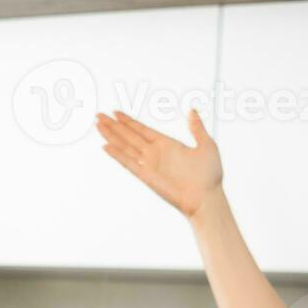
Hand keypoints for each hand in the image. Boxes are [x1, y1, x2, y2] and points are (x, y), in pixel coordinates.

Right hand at [96, 108, 222, 219]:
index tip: (116, 112)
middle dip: (114, 125)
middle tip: (99, 115)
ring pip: (125, 146)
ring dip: (111, 135)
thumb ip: (197, 128)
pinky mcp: (147, 176)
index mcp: (167, 144)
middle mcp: (155, 153)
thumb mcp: (207, 144)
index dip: (129, 121)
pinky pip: (129, 163)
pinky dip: (117, 155)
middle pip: (129, 136)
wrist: (206, 197)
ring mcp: (150, 164)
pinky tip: (106, 146)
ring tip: (98, 125)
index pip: (142, 130)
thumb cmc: (209, 175)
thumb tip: (192, 111)